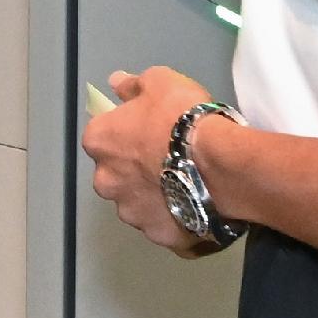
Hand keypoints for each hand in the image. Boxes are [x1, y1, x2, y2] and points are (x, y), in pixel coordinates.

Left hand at [83, 64, 229, 256]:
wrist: (217, 163)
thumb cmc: (182, 117)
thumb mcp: (159, 81)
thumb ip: (133, 85)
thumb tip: (116, 82)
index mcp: (99, 143)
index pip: (103, 136)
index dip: (126, 132)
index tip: (149, 131)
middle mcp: (106, 182)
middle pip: (116, 175)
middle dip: (135, 170)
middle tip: (168, 160)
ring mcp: (131, 213)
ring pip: (138, 204)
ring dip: (154, 197)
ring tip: (186, 185)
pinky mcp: (158, 236)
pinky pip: (166, 225)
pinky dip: (177, 218)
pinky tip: (197, 205)